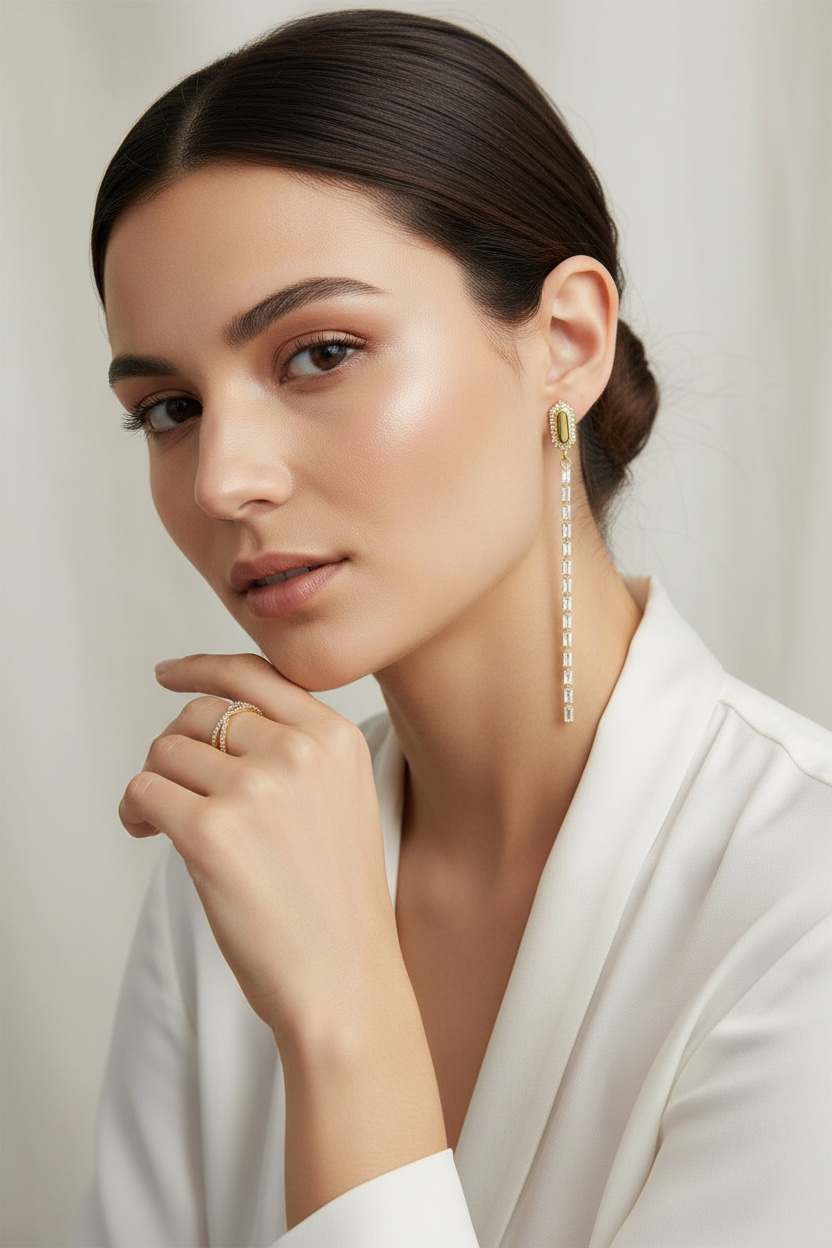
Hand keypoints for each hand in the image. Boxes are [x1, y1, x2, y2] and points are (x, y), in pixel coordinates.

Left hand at [119, 653, 402, 1046]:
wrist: (345, 980)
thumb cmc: (337, 905)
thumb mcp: (343, 801)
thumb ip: (296, 751)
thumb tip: (214, 722)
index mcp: (335, 738)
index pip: (254, 675)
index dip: (201, 668)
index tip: (169, 674)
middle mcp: (298, 752)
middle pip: (201, 713)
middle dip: (176, 746)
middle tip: (173, 788)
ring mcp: (255, 789)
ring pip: (166, 749)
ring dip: (153, 782)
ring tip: (158, 820)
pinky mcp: (210, 831)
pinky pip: (144, 790)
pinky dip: (134, 809)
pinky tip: (147, 833)